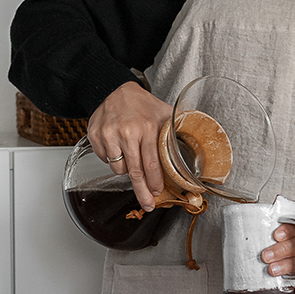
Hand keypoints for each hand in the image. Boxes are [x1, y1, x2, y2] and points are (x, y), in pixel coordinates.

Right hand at [88, 81, 172, 211]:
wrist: (113, 90)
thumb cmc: (141, 104)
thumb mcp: (164, 112)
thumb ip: (178, 128)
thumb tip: (199, 141)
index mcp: (147, 127)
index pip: (151, 163)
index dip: (154, 182)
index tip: (157, 192)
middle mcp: (127, 132)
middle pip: (134, 172)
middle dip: (142, 192)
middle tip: (148, 204)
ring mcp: (109, 135)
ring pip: (118, 168)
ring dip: (127, 169)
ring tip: (131, 155)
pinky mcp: (95, 136)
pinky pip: (105, 160)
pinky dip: (112, 159)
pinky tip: (118, 147)